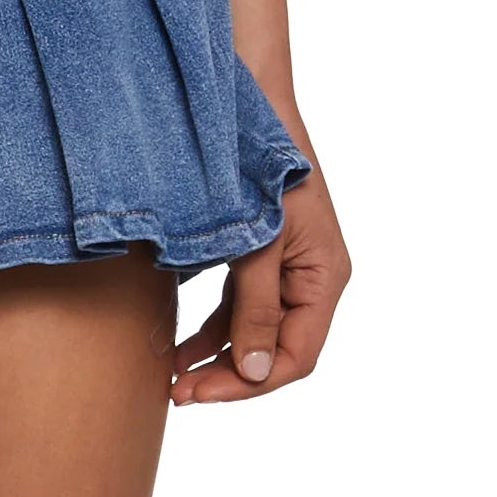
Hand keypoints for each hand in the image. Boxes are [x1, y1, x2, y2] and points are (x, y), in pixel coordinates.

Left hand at [169, 160, 348, 404]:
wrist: (247, 102)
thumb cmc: (260, 166)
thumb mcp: (259, 242)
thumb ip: (257, 308)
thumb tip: (255, 372)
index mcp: (324, 278)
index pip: (296, 356)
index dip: (251, 382)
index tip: (203, 393)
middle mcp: (309, 278)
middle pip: (274, 348)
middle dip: (227, 374)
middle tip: (178, 393)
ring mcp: (284, 265)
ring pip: (252, 329)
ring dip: (214, 354)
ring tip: (172, 376)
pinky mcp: (257, 253)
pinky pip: (237, 303)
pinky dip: (211, 324)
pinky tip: (180, 342)